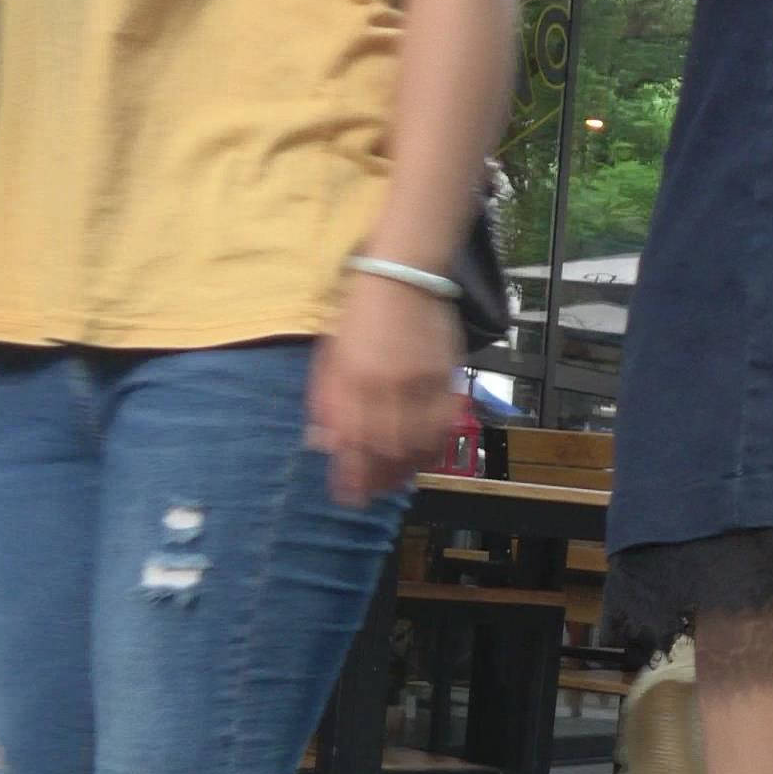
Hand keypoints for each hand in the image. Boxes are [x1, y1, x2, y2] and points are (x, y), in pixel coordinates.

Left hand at [308, 269, 460, 508]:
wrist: (404, 277)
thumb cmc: (360, 313)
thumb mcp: (330, 354)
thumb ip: (327, 399)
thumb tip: (325, 442)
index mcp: (353, 377)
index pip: (352, 440)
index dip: (350, 476)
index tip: (346, 496)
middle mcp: (388, 384)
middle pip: (385, 449)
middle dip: (376, 480)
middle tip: (368, 496)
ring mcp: (421, 383)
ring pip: (417, 443)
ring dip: (405, 471)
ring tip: (394, 483)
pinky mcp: (446, 378)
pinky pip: (443, 426)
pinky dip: (432, 450)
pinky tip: (422, 459)